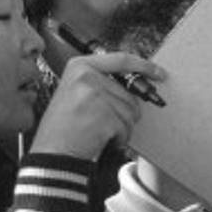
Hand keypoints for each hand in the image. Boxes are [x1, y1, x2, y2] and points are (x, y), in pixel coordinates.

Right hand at [31, 53, 159, 158]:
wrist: (53, 151)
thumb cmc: (64, 126)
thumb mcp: (75, 92)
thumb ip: (101, 83)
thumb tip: (133, 89)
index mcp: (80, 67)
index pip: (121, 60)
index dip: (144, 66)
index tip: (159, 72)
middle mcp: (87, 77)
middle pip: (130, 94)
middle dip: (125, 113)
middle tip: (103, 122)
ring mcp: (96, 95)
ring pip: (131, 112)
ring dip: (121, 127)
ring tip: (98, 130)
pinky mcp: (104, 115)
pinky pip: (126, 127)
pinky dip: (119, 138)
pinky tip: (100, 138)